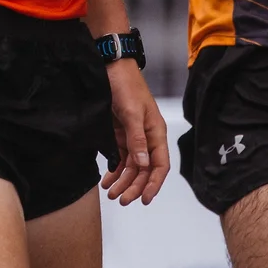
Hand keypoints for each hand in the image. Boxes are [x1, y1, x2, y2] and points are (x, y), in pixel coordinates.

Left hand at [100, 58, 170, 204]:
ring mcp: (133, 136)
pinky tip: (107, 179)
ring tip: (110, 194)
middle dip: (134, 186)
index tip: (145, 200)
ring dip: (123, 181)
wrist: (110, 67)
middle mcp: (147, 137)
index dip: (154, 184)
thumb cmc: (125, 85)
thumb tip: (143, 164)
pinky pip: (120, 157)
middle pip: (144, 170)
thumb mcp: (131, 112)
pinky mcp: (119, 133)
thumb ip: (137, 139)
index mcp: (156, 132)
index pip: (160, 165)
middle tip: (121, 200)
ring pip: (131, 166)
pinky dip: (114, 169)